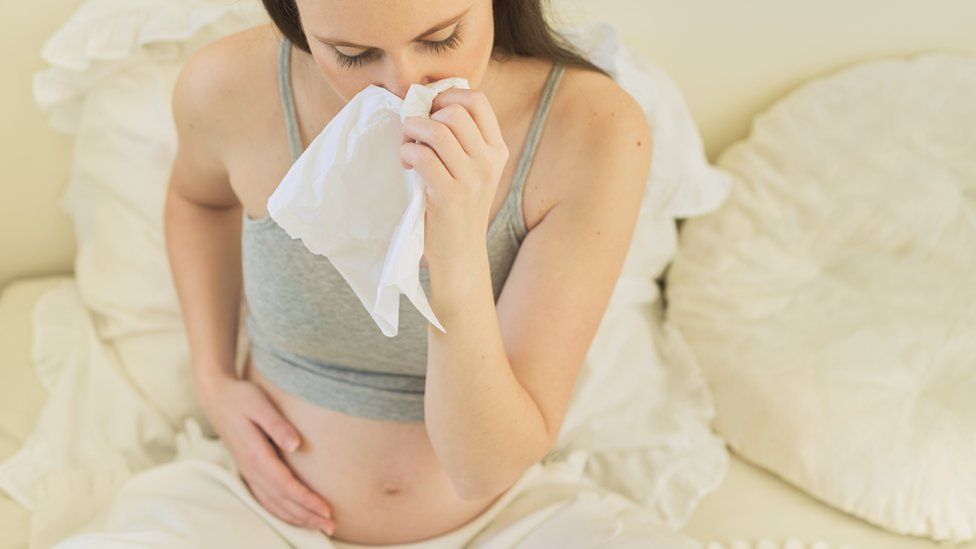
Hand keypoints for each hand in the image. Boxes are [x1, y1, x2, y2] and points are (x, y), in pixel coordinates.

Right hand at [195, 372, 335, 534]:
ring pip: (273, 504)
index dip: (307, 500)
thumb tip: (296, 445)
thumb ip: (278, 425)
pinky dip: (281, 512)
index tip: (327, 509)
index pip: (285, 485)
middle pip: (282, 501)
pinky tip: (294, 517)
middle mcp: (251, 469)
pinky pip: (265, 500)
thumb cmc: (242, 398)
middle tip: (331, 526)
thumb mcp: (260, 404)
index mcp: (256, 455)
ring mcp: (248, 472)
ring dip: (297, 518)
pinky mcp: (249, 471)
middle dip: (307, 516)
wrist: (218, 398)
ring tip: (319, 526)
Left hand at [400, 88, 508, 268]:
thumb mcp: (473, 170)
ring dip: (412, 131)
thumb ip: (462, 140)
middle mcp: (489, 162)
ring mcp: (472, 179)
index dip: (448, 94)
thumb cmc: (458, 207)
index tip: (430, 110)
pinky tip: (407, 164)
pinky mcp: (450, 196)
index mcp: (497, 150)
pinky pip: (423, 156)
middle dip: (425, 114)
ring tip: (407, 146)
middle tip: (413, 132)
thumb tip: (427, 103)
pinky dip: (407, 152)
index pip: (478, 100)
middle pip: (455, 111)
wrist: (461, 253)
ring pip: (438, 131)